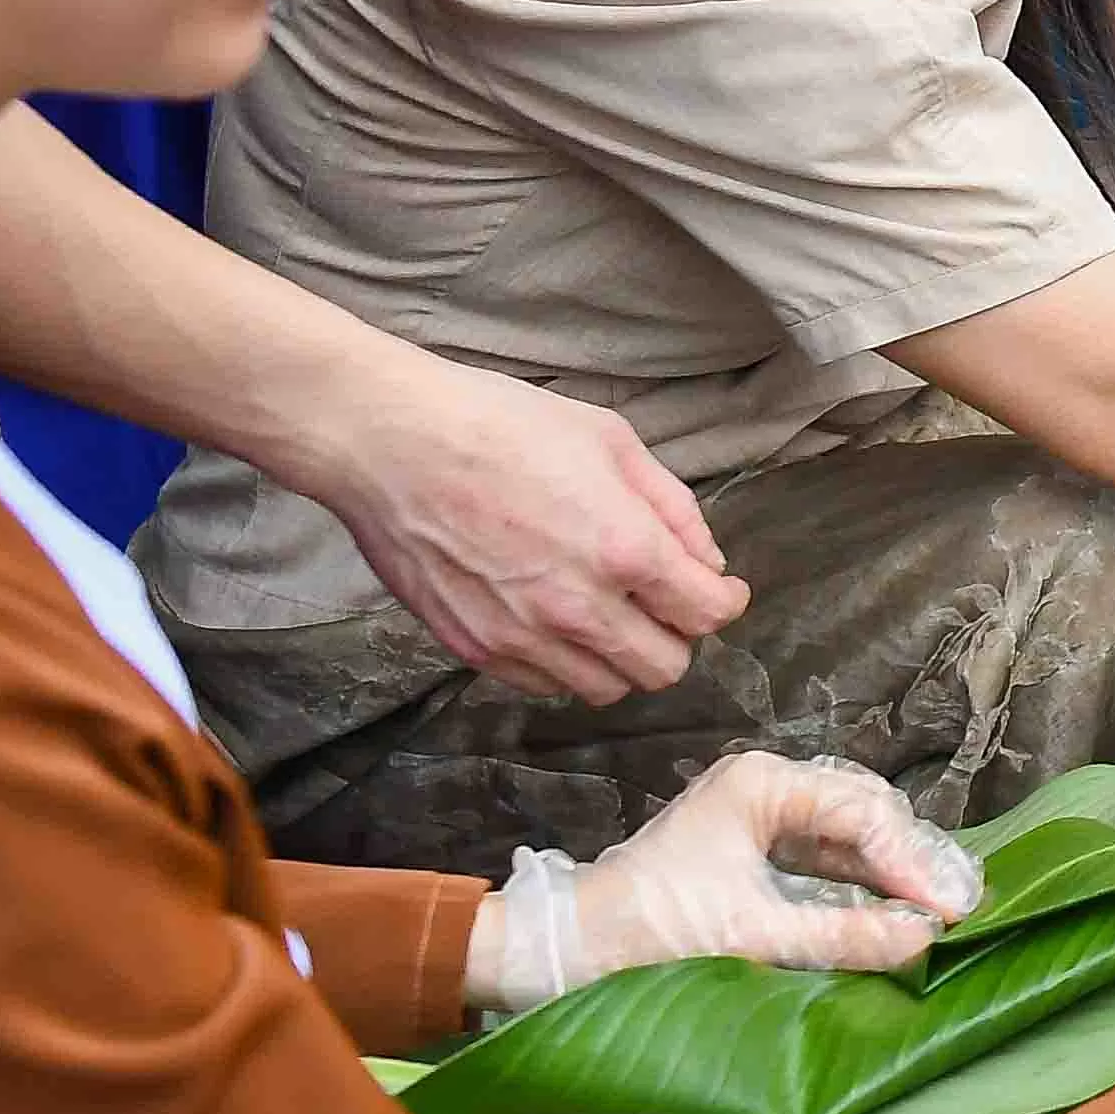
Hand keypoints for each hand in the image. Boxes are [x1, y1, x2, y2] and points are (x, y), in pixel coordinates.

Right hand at [308, 364, 749, 702]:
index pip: (706, 615)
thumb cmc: (501, 424)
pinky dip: (561, 662)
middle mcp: (578, 609)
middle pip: (662, 669)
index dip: (723, 601)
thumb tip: (706, 561)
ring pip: (603, 688)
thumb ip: (671, 507)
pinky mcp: (472, 649)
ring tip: (605, 611)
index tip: (717, 588)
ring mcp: (521, 637)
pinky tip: (551, 617)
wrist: (392, 443)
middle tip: (661, 601)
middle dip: (675, 636)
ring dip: (618, 657)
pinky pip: (542, 684)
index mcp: (624, 550)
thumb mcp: (610, 440)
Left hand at [467, 746, 979, 1011]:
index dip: (910, 862)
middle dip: (909, 860)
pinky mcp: (753, 849)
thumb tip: (924, 937)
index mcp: (762, 783)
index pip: (862, 811)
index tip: (949, 910)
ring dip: (889, 872)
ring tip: (935, 910)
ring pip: (848, 833)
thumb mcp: (751, 934)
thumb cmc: (649, 931)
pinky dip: (859, 883)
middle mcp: (765, 785)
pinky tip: (889, 910)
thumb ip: (842, 933)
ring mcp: (758, 815)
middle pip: (863, 811)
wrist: (565, 951)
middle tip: (955, 908)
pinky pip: (824, 856)